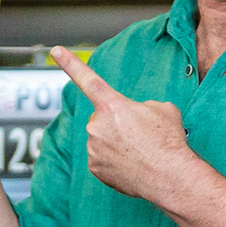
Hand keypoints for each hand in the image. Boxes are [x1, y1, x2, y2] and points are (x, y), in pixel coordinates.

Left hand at [52, 46, 195, 201]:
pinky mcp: (95, 168)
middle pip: (102, 118)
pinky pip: (101, 159)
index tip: (56, 50)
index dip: (70, 63)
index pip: (88, 79)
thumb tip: (134, 116)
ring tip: (138, 151)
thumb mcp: (162, 109)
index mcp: (112, 105)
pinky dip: (114, 161)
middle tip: (139, 135)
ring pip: (101, 139)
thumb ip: (140, 107)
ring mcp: (93, 148)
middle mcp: (97, 125)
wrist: (169, 176)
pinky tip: (131, 164)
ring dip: (116, 142)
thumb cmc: (167, 141)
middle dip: (117, 123)